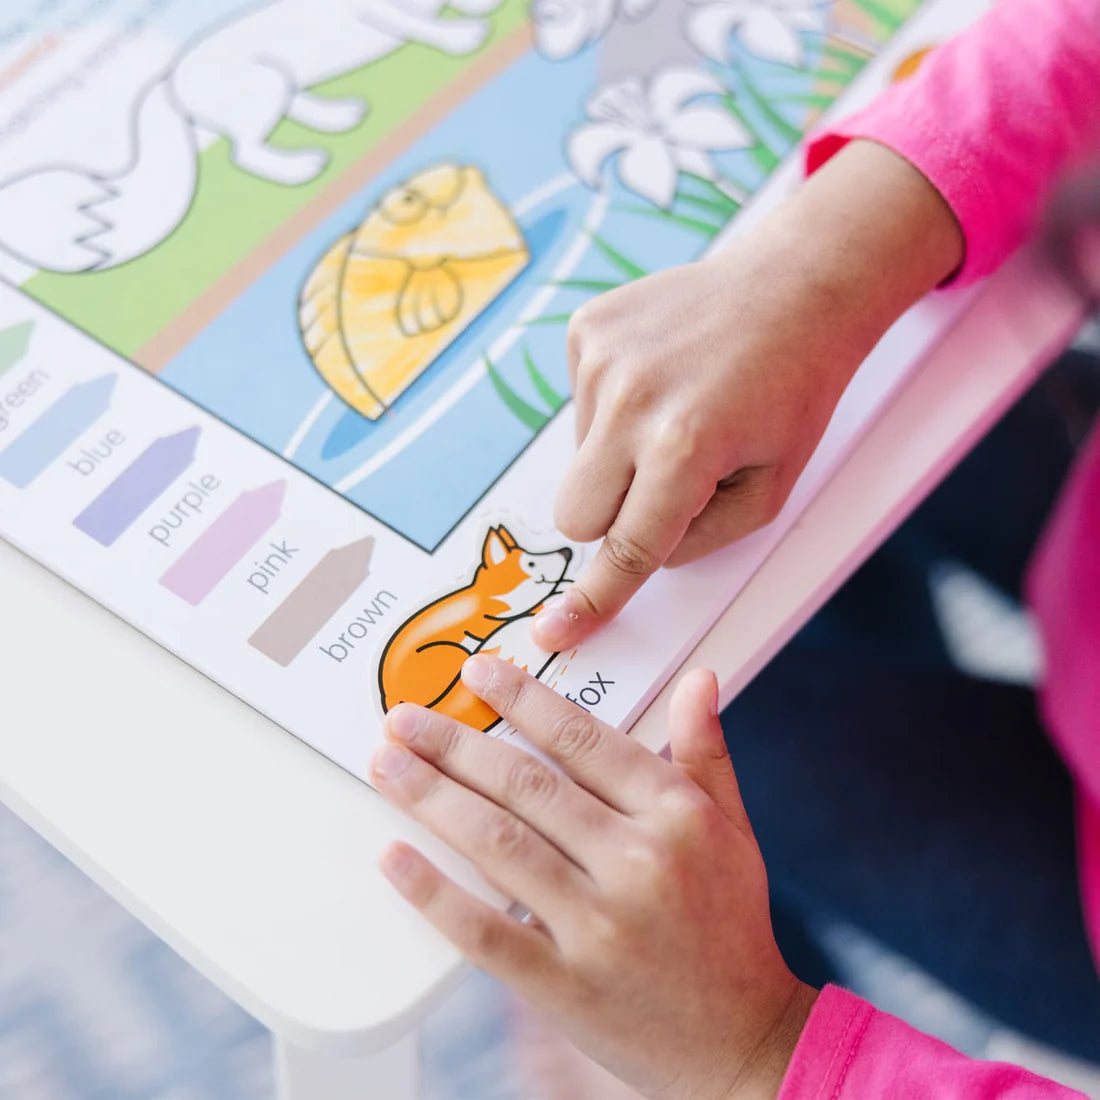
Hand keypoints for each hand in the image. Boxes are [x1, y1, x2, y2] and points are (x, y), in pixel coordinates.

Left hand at [371, 656, 816, 1099]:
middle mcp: (637, 863)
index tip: (476, 675)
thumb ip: (705, 751)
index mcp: (676, 815)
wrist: (743, 1042)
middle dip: (454, 743)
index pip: (583, 740)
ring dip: (431, 797)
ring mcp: (597, 927)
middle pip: (525, 785)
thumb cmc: (730, 923)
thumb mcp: (732, 828)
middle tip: (402, 717)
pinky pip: (484, 931)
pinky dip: (433, 892)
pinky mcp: (564, 985)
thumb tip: (697, 678)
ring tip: (386, 764)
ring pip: (497, 843)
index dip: (522, 700)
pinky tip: (393, 856)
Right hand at [532, 140, 962, 650]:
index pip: (627, 546)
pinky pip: (578, 407)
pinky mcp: (586, 331)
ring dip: (618, 455)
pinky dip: (612, 410)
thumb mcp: (772, 489)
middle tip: (664, 484)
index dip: (592, 600)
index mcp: (686, 446)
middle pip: (577, 514)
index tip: (554, 633)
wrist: (792, 288)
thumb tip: (636, 552)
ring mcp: (600, 359)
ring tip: (676, 410)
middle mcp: (631, 401)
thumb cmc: (792, 394)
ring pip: (578, 460)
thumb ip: (700, 537)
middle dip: (611, 518)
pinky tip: (659, 378)